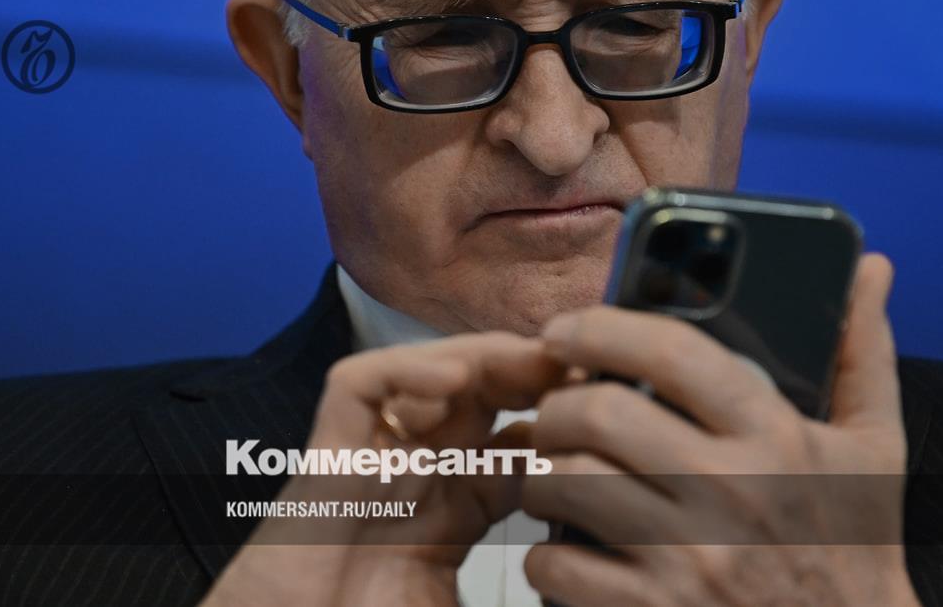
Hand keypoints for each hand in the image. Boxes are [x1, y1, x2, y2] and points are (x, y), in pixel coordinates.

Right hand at [203, 333, 567, 606]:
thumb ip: (528, 597)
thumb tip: (581, 595)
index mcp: (457, 514)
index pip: (520, 447)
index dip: (567, 426)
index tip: (615, 413)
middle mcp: (419, 477)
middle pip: (482, 397)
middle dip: (534, 376)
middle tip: (585, 369)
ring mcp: (375, 461)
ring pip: (428, 375)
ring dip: (484, 359)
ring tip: (534, 361)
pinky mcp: (326, 454)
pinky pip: (359, 386)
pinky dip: (403, 371)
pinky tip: (453, 381)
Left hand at [522, 254, 921, 605]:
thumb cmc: (855, 547)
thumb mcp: (874, 446)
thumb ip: (863, 351)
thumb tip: (870, 266)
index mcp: (776, 435)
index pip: (672, 352)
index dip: (601, 327)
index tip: (564, 331)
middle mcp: (731, 490)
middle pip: (597, 415)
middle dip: (556, 405)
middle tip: (555, 410)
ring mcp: (691, 558)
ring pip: (565, 484)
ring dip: (542, 472)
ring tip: (553, 471)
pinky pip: (559, 565)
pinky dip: (544, 553)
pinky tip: (563, 546)